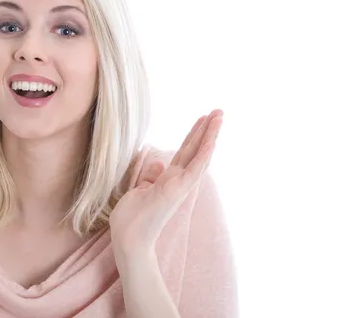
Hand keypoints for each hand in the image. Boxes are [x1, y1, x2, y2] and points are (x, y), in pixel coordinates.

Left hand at [110, 109, 223, 256]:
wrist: (129, 239)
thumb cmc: (132, 218)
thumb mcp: (139, 190)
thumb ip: (151, 177)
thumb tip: (158, 164)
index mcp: (169, 179)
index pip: (185, 152)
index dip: (194, 135)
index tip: (203, 118)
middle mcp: (178, 181)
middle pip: (195, 150)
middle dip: (207, 130)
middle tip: (219, 111)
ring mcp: (179, 186)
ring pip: (199, 156)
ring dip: (210, 136)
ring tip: (220, 117)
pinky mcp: (176, 191)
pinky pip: (193, 170)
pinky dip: (203, 155)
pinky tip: (212, 140)